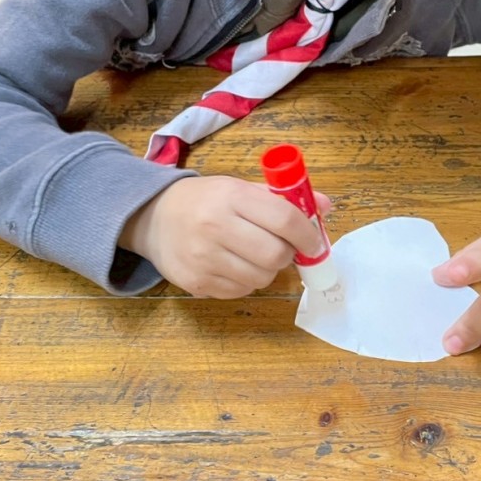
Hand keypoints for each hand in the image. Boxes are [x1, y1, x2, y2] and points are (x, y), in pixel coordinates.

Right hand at [120, 176, 331, 297]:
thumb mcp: (240, 188)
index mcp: (230, 196)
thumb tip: (326, 207)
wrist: (153, 218)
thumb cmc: (205, 201)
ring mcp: (203, 258)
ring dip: (268, 270)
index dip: (307, 234)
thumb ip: (282, 198)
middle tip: (282, 249)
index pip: (284, 219)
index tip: (314, 242)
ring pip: (260, 278)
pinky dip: (247, 282)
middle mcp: (215, 226)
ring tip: (255, 256)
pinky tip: (235, 266)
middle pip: (275, 254)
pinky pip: (240, 291)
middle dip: (287, 255)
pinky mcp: (196, 282)